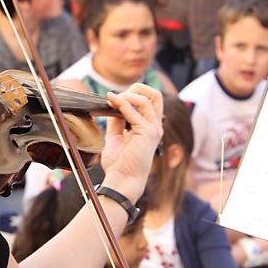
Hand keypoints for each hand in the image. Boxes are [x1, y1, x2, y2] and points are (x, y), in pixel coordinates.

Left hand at [98, 83, 163, 202]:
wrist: (121, 179)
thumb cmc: (119, 163)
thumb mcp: (115, 136)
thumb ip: (116, 120)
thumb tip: (112, 105)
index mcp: (149, 126)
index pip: (149, 100)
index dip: (132, 93)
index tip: (114, 98)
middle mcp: (155, 126)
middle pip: (155, 95)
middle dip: (137, 88)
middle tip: (118, 94)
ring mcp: (154, 128)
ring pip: (147, 99)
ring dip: (127, 95)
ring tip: (112, 99)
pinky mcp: (148, 132)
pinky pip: (135, 111)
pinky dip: (122, 103)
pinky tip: (112, 101)